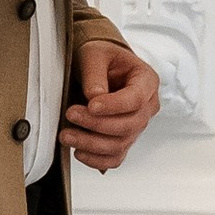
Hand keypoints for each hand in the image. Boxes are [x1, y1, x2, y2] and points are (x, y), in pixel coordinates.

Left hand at [64, 38, 160, 171]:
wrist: (100, 67)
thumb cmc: (102, 57)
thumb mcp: (95, 54)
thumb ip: (95, 73)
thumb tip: (94, 96)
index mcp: (146, 81)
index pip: (136, 99)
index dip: (114, 106)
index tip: (91, 105)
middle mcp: (147, 106)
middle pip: (128, 125)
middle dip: (97, 124)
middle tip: (71, 114)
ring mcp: (136, 126)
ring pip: (120, 144)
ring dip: (92, 144)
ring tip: (66, 135)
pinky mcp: (123, 140)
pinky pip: (115, 158)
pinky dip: (97, 160)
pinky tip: (78, 152)